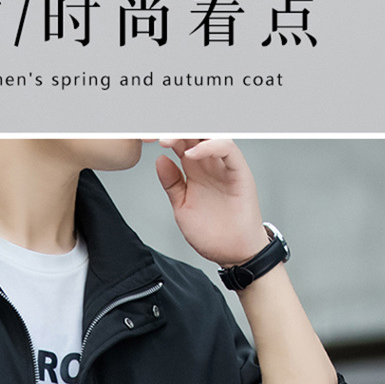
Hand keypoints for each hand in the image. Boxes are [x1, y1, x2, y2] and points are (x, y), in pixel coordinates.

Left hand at [148, 137, 268, 267]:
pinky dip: (209, 146)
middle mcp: (210, 164)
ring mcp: (225, 167)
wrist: (233, 253)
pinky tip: (190, 153)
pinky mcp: (240, 173)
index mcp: (195, 171)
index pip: (180, 142)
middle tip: (154, 132)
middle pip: (194, 134)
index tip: (144, 137)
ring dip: (189, 134)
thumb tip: (160, 159)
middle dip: (174, 130)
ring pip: (210, 135)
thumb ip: (172, 184)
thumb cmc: (212, 233)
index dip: (165, 136)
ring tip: (167, 140)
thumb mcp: (182, 207)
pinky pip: (227, 149)